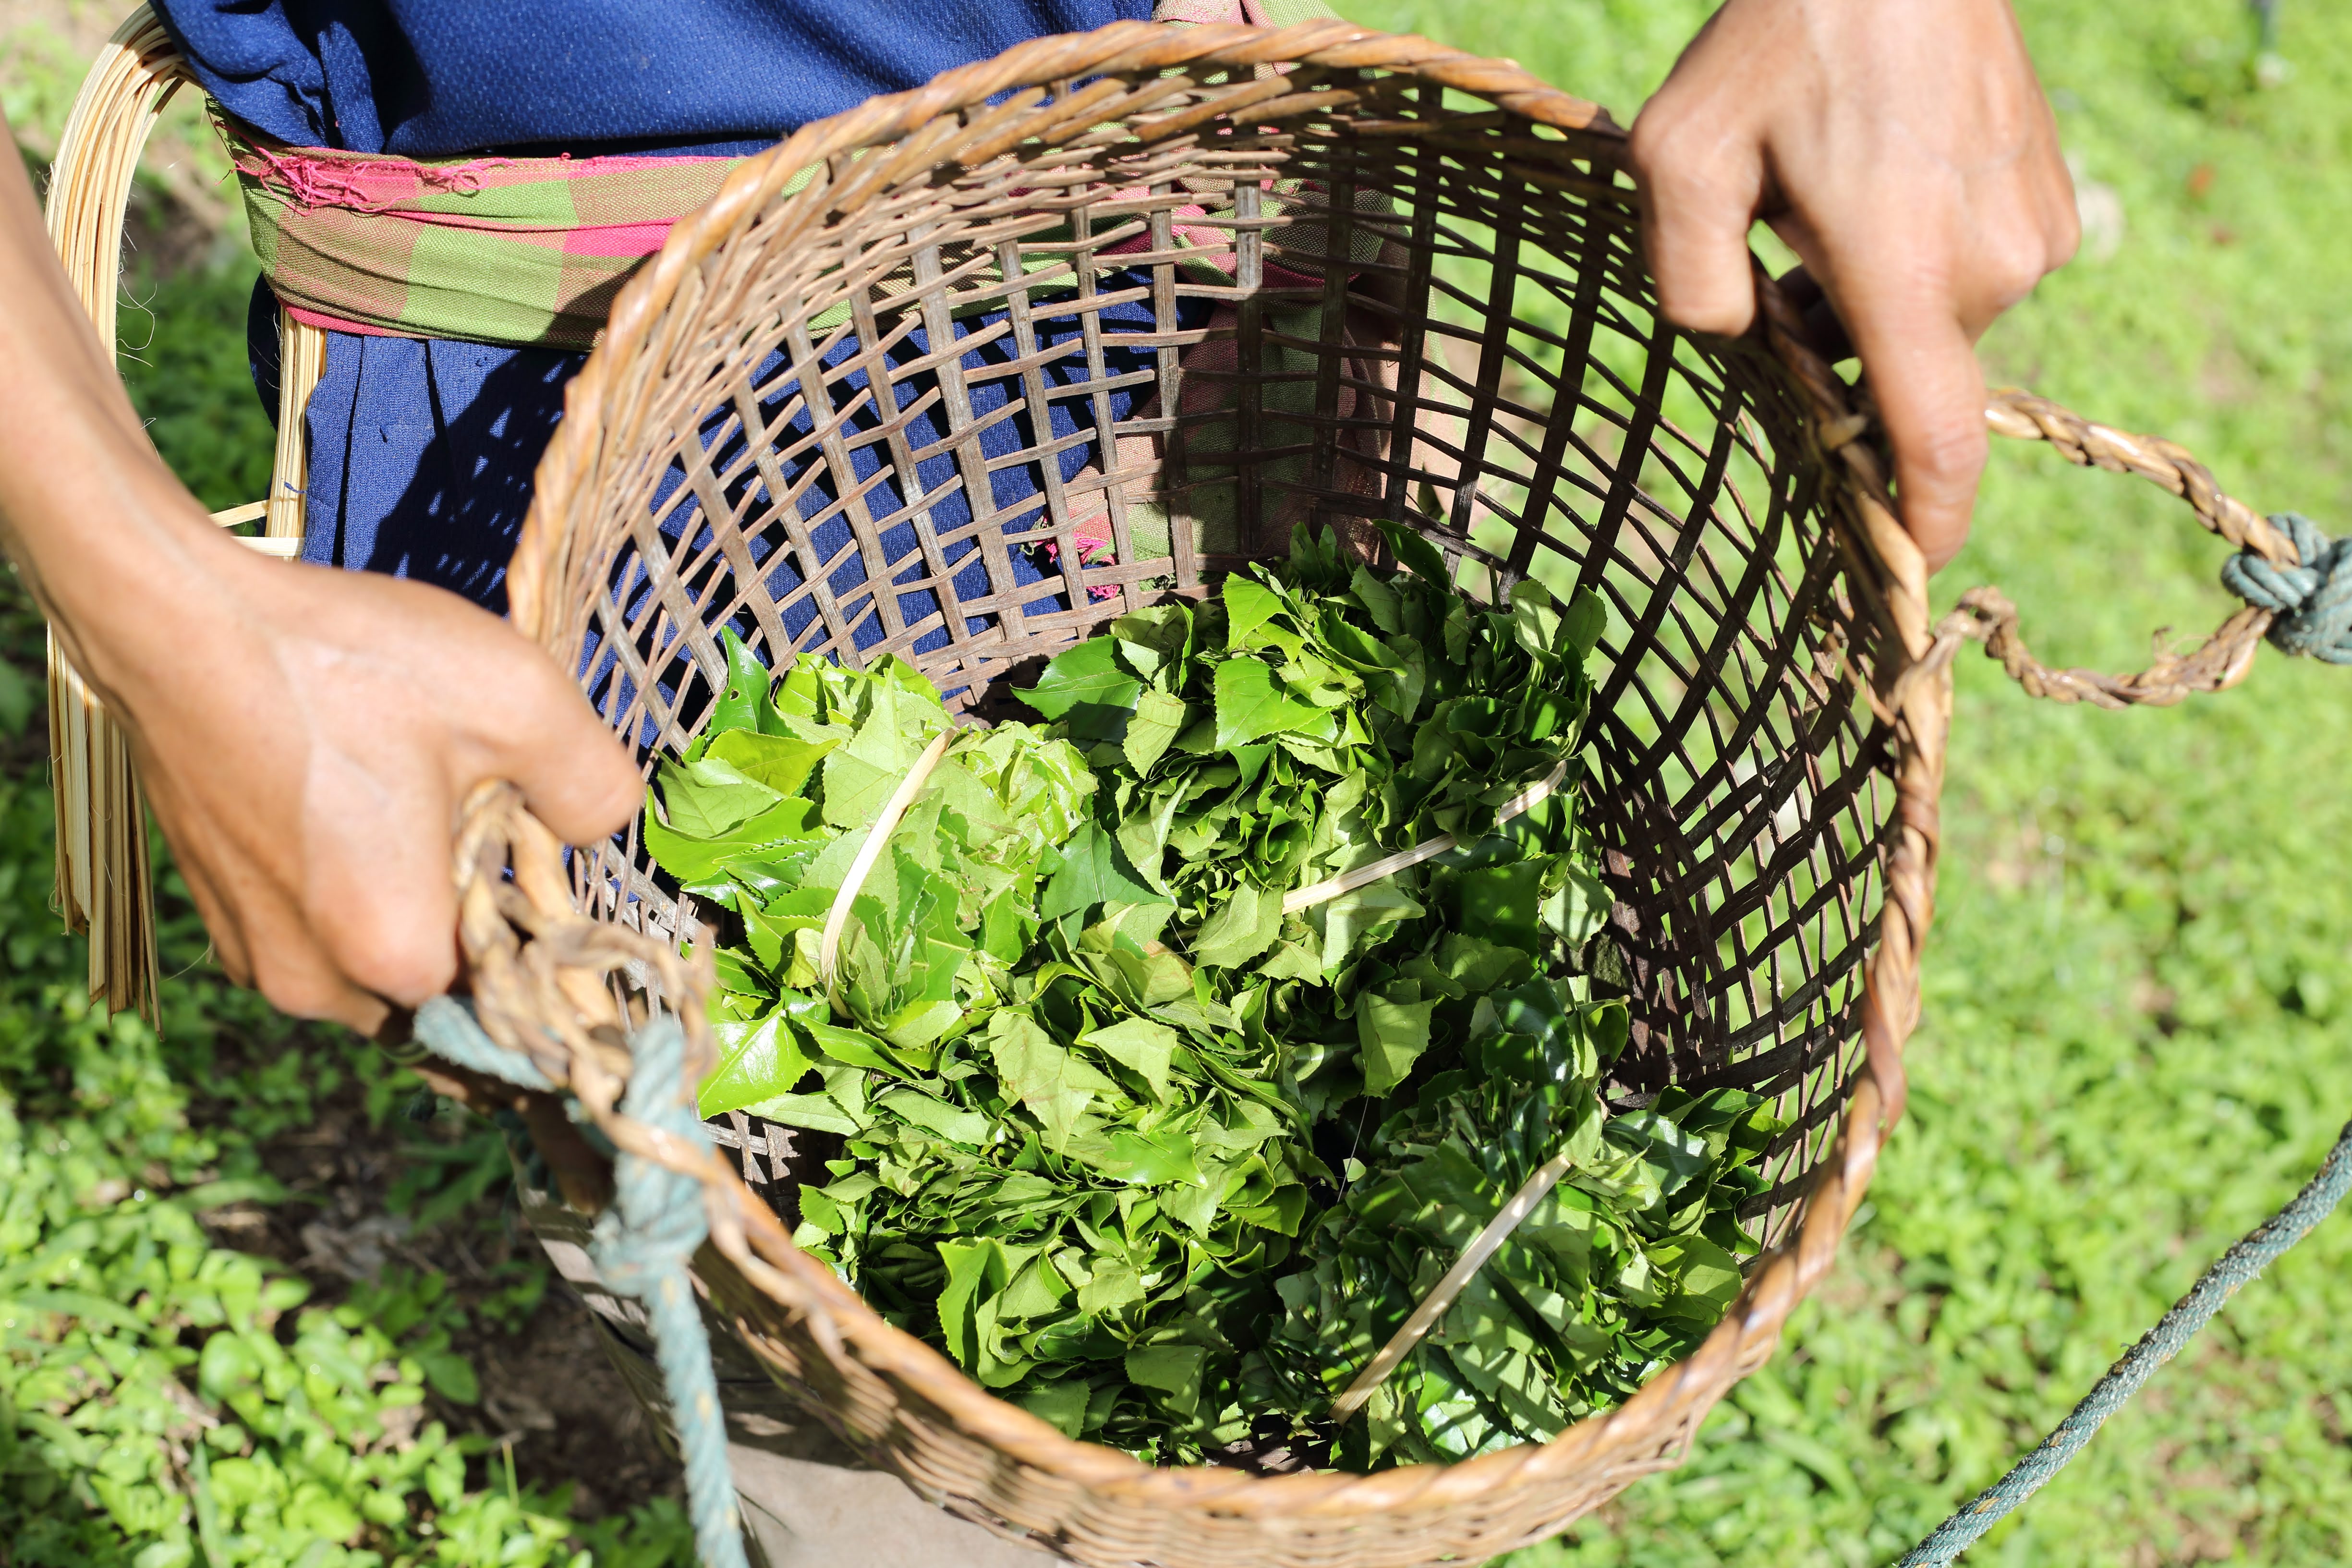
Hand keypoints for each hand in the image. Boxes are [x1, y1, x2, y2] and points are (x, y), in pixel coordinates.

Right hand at [104, 544, 643, 1032]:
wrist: (177, 619)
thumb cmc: (348, 662)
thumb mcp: (518, 700)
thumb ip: (594, 786)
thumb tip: (606, 830)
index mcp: (393, 953)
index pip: (509, 1002)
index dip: (546, 947)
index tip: (551, 882)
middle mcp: (313, 982)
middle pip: (442, 988)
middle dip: (478, 930)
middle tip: (491, 833)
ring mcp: (253, 951)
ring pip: (374, 962)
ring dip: (412, 908)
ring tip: (423, 811)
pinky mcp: (218, 911)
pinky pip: (316, 932)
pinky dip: (350, 890)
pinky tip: (360, 809)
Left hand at [1629, 0, 2078, 569]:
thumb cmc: (1780, 40)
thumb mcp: (1681, 155)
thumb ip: (1687, 277)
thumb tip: (1734, 339)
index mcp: (1905, 271)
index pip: (1933, 436)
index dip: (1922, 518)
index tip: (1908, 570)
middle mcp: (1990, 265)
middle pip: (1899, 365)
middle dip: (1834, 345)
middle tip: (1777, 262)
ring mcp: (2035, 232)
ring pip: (1935, 316)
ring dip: (1872, 292)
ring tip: (1825, 195)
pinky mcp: (2053, 203)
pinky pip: (1973, 268)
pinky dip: (1918, 253)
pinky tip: (1879, 175)